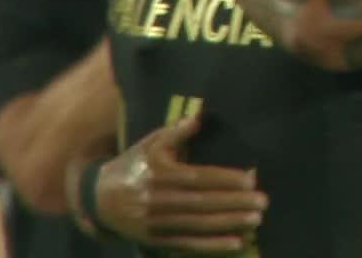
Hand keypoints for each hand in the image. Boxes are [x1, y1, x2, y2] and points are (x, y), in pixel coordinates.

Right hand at [90, 115, 266, 252]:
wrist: (99, 200)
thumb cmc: (133, 166)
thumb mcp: (149, 144)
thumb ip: (175, 132)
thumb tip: (200, 117)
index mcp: (159, 173)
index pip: (199, 177)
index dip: (225, 179)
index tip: (251, 179)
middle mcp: (158, 200)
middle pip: (203, 203)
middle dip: (235, 202)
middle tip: (263, 201)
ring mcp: (157, 223)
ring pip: (199, 225)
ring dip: (230, 223)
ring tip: (256, 220)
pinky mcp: (157, 241)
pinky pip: (189, 244)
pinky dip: (213, 245)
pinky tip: (236, 242)